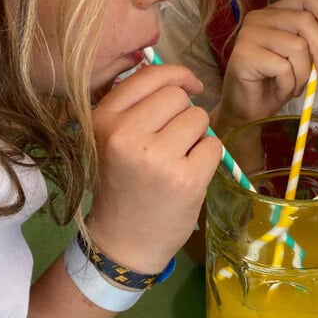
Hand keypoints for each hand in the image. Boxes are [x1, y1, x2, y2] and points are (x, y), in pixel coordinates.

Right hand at [86, 64, 220, 272]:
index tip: (189, 86)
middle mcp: (126, 134)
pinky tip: (189, 175)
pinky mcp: (185, 178)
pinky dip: (208, 157)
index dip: (176, 75)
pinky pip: (214, 145)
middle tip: (171, 143)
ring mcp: (157, 157)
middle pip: (177, 96)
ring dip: (197, 136)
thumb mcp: (112, 139)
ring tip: (178, 160)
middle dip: (184, 114)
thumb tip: (178, 78)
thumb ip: (135, 106)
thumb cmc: (123, 186)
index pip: (149, 75)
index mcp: (103, 120)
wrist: (124, 241)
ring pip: (199, 118)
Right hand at [214, 0, 317, 132]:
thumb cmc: (276, 82)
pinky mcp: (244, 54)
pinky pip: (283, 68)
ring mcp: (249, 34)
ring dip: (303, 74)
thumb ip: (316, 36)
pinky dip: (289, 85)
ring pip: (297, 46)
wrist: (250, 110)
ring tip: (294, 85)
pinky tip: (280, 90)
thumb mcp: (303, 57)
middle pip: (305, 21)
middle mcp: (259, 17)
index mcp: (275, 12)